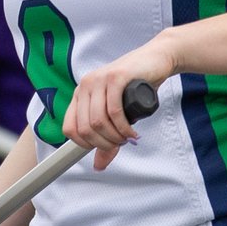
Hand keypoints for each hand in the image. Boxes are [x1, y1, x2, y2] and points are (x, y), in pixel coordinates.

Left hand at [61, 40, 174, 171]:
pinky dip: (123, 127)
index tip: (103, 147)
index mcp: (80, 94)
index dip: (85, 144)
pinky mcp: (116, 77)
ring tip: (127, 138)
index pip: (69, 128)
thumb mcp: (118, 114)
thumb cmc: (137, 86)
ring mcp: (99, 80)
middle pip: (85, 128)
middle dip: (104, 143)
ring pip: (98, 121)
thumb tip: (99, 165)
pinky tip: (131, 132)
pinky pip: (114, 111)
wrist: (157, 60)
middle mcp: (85, 86)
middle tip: (120, 144)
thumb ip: (106, 137)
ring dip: (114, 137)